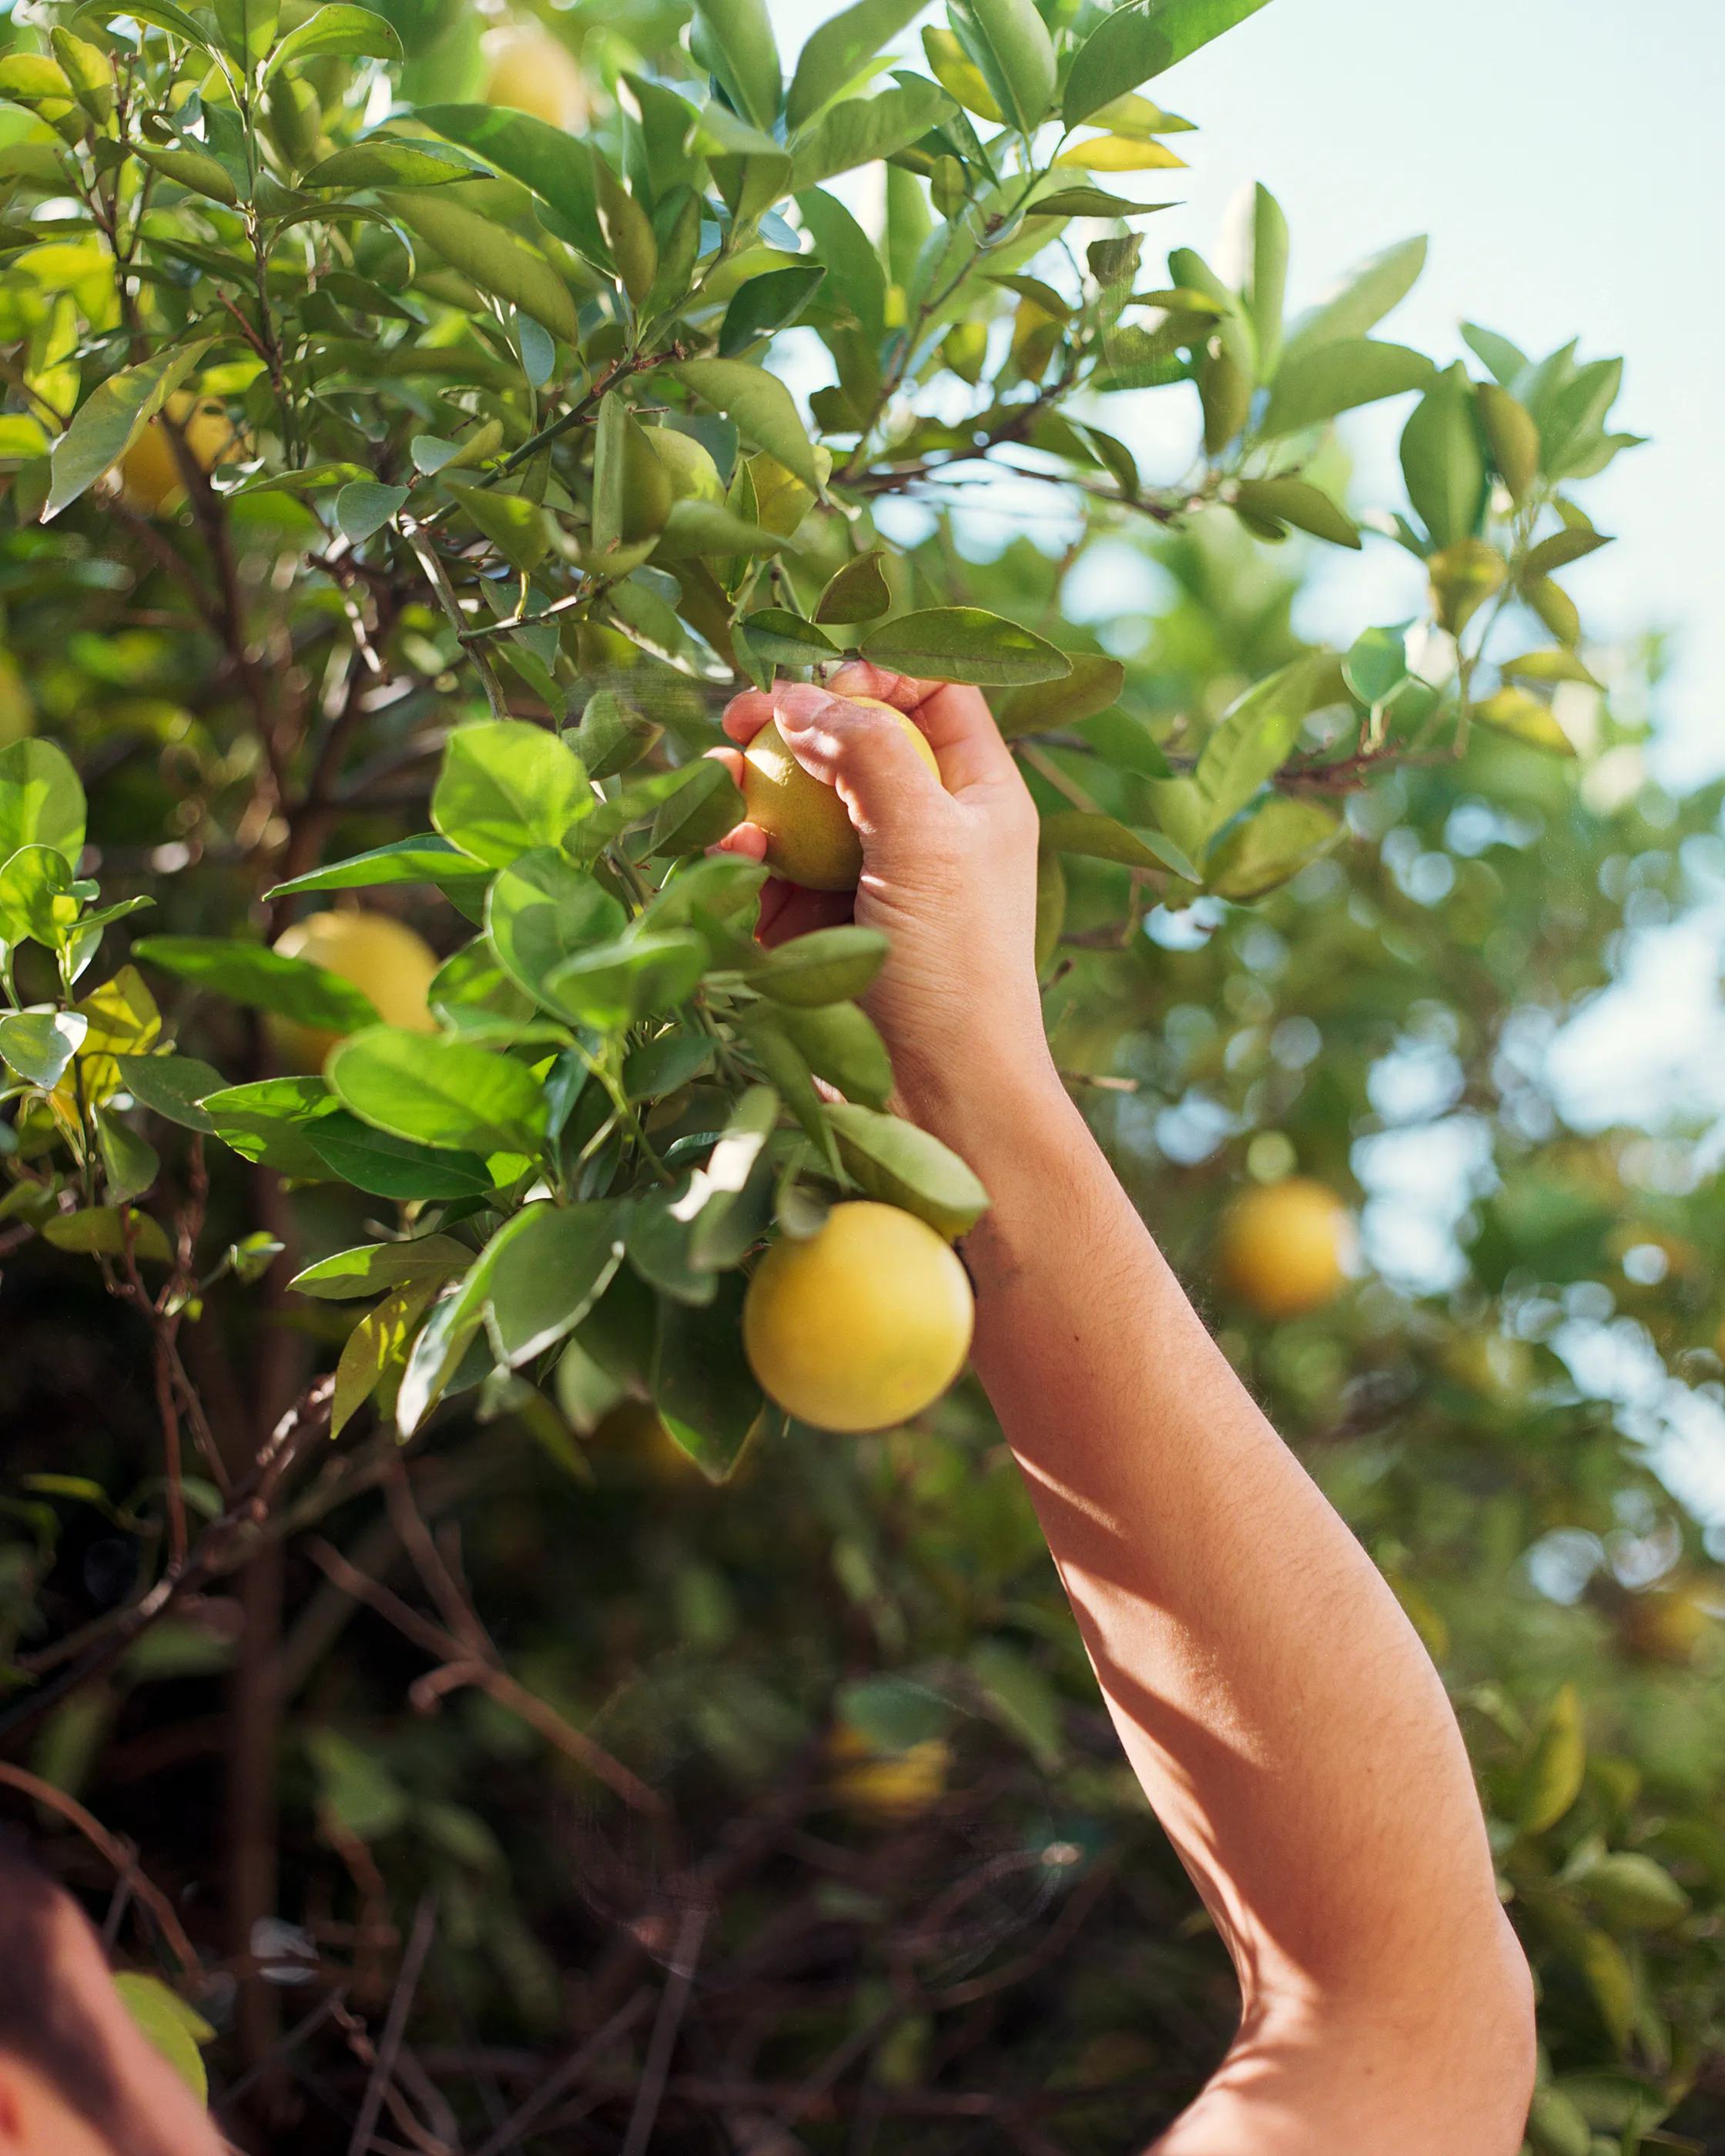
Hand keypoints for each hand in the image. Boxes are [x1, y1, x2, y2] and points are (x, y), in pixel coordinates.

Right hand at [709, 662, 1056, 1144]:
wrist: (937, 1096)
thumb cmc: (957, 965)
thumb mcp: (929, 839)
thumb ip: (868, 751)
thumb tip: (799, 696)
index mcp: (974, 793)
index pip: (933, 692)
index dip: (880, 671)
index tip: (827, 683)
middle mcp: (918, 825)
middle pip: (847, 738)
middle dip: (790, 722)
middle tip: (740, 718)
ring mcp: (857, 875)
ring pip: (790, 799)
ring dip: (748, 785)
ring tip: (719, 786)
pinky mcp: (807, 924)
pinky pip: (759, 862)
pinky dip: (734, 849)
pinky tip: (725, 852)